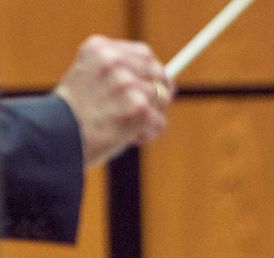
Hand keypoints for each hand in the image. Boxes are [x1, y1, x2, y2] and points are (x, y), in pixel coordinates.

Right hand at [54, 35, 174, 167]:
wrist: (56, 137)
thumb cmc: (72, 115)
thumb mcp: (87, 79)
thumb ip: (115, 74)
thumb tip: (160, 82)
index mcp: (100, 49)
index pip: (144, 54)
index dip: (153, 72)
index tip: (155, 85)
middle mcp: (114, 61)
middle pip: (158, 73)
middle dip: (160, 93)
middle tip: (153, 110)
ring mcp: (127, 83)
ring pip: (161, 99)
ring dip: (151, 117)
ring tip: (128, 128)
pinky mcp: (139, 106)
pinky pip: (159, 122)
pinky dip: (148, 134)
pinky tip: (129, 138)